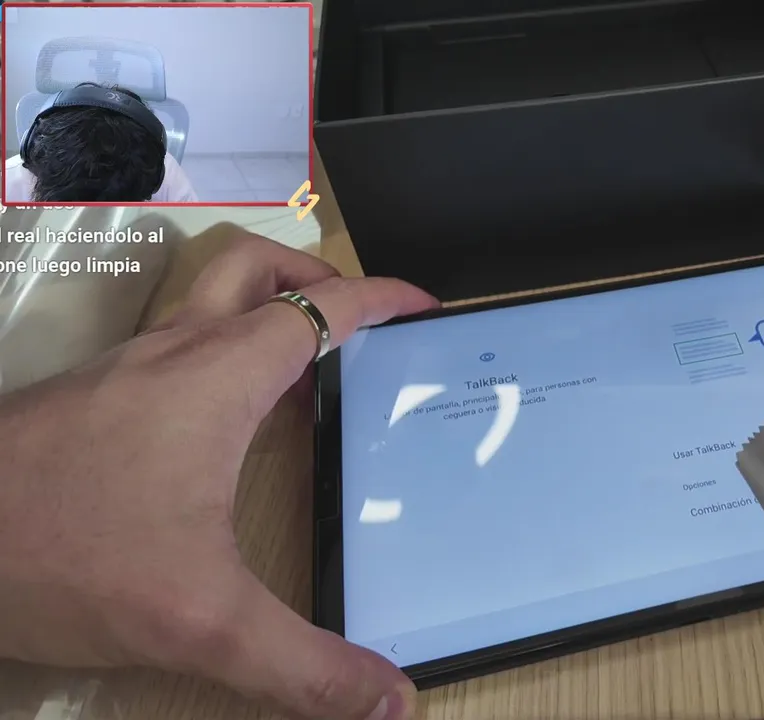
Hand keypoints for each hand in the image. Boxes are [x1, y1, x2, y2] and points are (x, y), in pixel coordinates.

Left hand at [0, 235, 437, 718]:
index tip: (424, 308)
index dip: (382, 299)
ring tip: (304, 376)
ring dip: (263, 316)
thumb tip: (394, 703)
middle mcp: (172, 357)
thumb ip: (303, 666)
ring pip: (206, 305)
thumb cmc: (61, 555)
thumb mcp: (199, 622)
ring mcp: (122, 374)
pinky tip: (220, 432)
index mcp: (219, 378)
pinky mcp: (87, 402)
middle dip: (316, 278)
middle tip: (358, 322)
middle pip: (256, 271)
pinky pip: (172, 350)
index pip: (321, 310)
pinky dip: (218, 359)